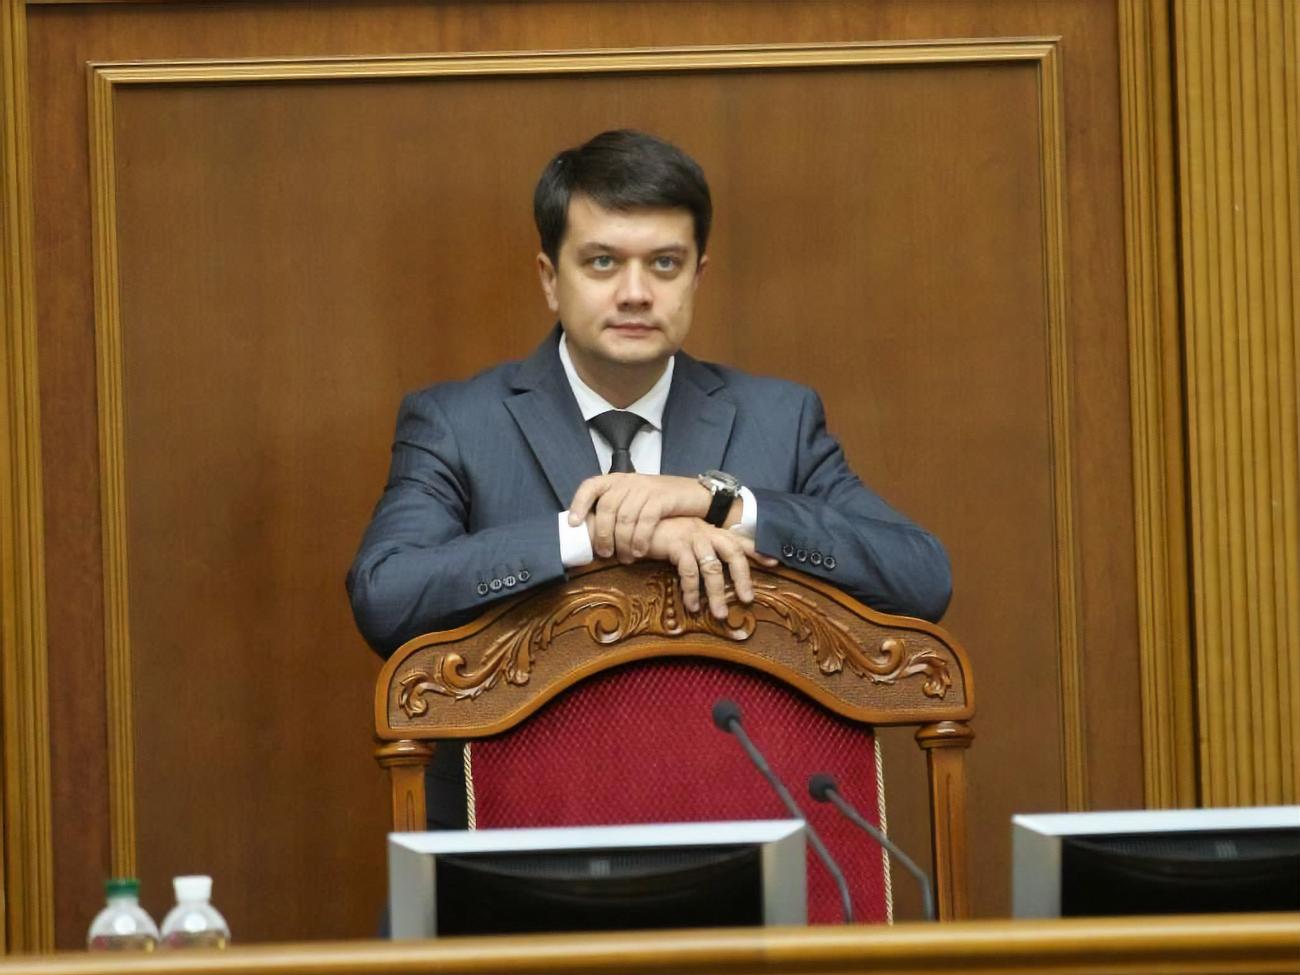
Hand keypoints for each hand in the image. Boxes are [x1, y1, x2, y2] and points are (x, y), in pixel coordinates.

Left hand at [568, 474, 711, 561]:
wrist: (697, 495)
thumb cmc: (662, 503)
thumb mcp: (636, 499)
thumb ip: (617, 509)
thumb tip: (593, 534)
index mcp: (617, 480)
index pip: (591, 486)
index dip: (579, 503)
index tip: (573, 523)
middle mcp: (629, 481)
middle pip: (607, 507)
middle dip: (603, 534)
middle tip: (605, 553)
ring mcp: (646, 488)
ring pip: (625, 517)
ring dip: (623, 542)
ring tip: (625, 558)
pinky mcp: (662, 498)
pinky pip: (645, 520)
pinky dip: (640, 539)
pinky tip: (640, 552)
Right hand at [646, 517, 777, 618]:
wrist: (633, 523)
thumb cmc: (659, 535)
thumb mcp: (683, 540)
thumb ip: (700, 550)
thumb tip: (712, 570)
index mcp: (710, 530)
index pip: (738, 540)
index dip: (757, 551)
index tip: (774, 563)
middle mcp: (705, 530)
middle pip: (732, 552)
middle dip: (742, 577)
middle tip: (747, 599)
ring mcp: (691, 536)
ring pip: (712, 567)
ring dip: (716, 593)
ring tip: (720, 614)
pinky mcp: (675, 543)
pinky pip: (689, 570)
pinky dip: (691, 591)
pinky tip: (691, 605)